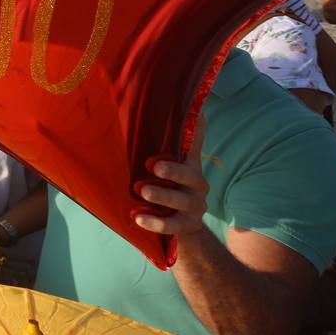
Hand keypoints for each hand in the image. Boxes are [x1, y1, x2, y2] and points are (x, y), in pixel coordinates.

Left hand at [134, 113, 208, 236]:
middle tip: (152, 166)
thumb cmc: (172, 186)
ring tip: (143, 191)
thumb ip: (179, 140)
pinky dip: (157, 223)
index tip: (194, 120)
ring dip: (163, 196)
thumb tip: (189, 107)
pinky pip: (173, 227)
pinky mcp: (186, 226)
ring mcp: (194, 208)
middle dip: (174, 170)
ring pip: (182, 202)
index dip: (195, 134)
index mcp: (191, 167)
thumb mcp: (173, 163)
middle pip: (191, 177)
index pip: (194, 147)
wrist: (182, 226)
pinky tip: (139, 219)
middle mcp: (197, 186)